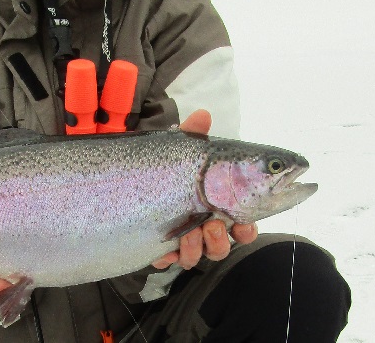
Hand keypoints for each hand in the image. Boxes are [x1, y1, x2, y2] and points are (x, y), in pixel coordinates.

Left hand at [151, 110, 257, 269]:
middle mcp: (203, 225)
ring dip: (201, 246)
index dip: (247, 228)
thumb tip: (203, 114)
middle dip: (222, 239)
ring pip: (202, 254)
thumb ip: (193, 135)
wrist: (127, 182)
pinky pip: (173, 260)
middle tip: (214, 224)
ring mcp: (183, 239)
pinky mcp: (163, 249)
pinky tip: (168, 247)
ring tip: (193, 231)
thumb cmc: (165, 166)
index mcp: (216, 205)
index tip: (244, 224)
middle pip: (224, 244)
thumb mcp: (178, 150)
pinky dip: (174, 254)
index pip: (241, 223)